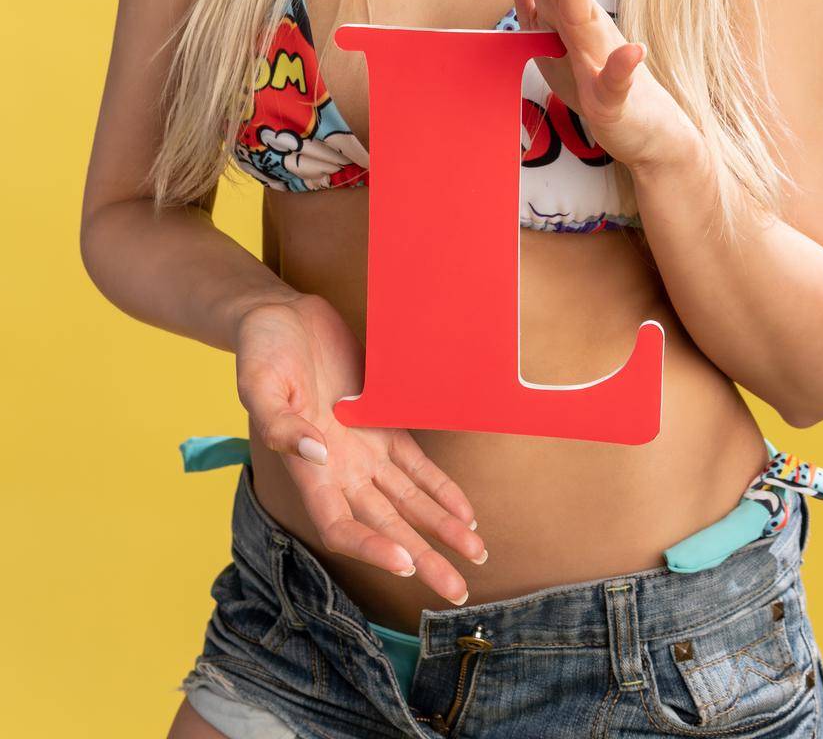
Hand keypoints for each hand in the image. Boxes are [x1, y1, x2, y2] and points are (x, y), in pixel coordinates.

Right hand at [235, 292, 485, 605]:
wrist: (280, 317)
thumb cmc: (262, 351)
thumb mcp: (258, 383)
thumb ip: (280, 424)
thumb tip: (313, 451)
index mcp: (308, 470)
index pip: (341, 526)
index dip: (371, 548)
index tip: (403, 563)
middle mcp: (340, 470)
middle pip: (386, 527)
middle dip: (423, 559)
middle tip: (457, 591)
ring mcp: (364, 451)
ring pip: (409, 503)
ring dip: (441, 531)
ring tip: (476, 557)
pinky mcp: (383, 424)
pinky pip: (417, 466)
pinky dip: (442, 490)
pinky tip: (465, 513)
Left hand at [480, 0, 698, 170]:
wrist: (639, 122)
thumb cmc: (593, 78)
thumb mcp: (548, 37)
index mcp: (557, 14)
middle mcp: (579, 25)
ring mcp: (598, 56)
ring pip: (583, 16)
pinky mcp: (614, 91)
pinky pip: (618, 78)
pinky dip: (624, 66)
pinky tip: (635, 54)